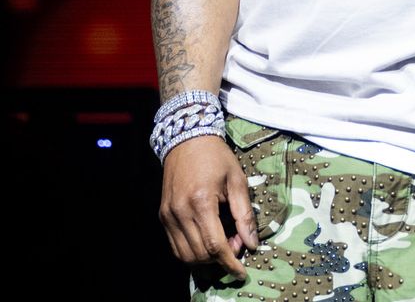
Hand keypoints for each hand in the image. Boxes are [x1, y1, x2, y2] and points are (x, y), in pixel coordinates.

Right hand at [159, 135, 256, 278]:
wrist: (187, 141)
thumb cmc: (216, 158)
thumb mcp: (238, 181)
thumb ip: (245, 215)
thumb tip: (252, 243)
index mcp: (201, 203)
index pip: (215, 245)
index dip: (230, 263)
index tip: (242, 273)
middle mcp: (180, 213)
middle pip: (199, 254)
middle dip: (221, 258)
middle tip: (238, 243)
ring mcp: (168, 216)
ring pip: (185, 255)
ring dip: (206, 257)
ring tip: (224, 240)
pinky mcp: (163, 216)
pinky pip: (176, 246)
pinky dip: (192, 250)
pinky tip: (207, 238)